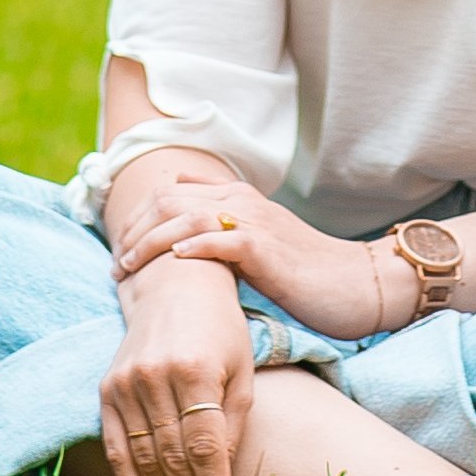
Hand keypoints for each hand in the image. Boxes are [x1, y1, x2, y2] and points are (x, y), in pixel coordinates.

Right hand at [94, 257, 258, 475]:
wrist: (173, 286)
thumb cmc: (219, 330)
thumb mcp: (241, 371)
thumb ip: (232, 424)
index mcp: (196, 370)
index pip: (204, 448)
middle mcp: (156, 377)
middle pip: (173, 459)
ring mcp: (127, 383)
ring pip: (144, 458)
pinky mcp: (107, 389)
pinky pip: (117, 447)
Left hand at [108, 174, 399, 339]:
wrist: (359, 284)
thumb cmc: (307, 274)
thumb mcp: (259, 245)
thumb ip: (224, 234)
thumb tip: (180, 242)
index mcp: (238, 197)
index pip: (171, 191)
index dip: (138, 216)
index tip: (120, 247)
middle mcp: (243, 201)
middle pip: (170, 200)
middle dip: (134, 229)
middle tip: (115, 263)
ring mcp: (256, 222)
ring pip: (186, 216)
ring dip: (151, 241)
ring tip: (129, 266)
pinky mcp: (268, 248)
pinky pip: (222, 240)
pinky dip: (194, 248)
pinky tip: (176, 262)